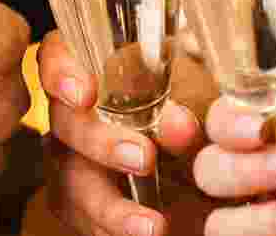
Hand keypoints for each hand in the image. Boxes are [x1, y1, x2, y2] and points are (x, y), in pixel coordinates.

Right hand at [35, 29, 223, 235]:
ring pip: (69, 183)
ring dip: (110, 207)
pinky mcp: (83, 208)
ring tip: (151, 227)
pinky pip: (84, 222)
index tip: (85, 94)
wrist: (218, 179)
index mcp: (97, 72)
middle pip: (64, 124)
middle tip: (144, 158)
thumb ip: (186, 114)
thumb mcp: (199, 109)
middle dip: (101, 142)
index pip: (57, 57)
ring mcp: (72, 163)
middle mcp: (74, 116)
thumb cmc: (203, 122)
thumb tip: (177, 125)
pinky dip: (112, 232)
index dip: (62, 72)